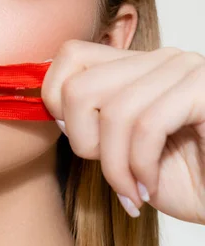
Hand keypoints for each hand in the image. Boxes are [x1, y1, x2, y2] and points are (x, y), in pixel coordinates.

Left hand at [41, 40, 204, 222]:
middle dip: (84, 141)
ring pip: (113, 111)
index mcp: (137, 67)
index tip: (80, 141)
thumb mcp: (125, 150)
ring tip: (132, 190)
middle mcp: (160, 60)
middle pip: (80, 86)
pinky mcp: (203, 89)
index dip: (56, 100)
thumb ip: (94, 123)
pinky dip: (140, 167)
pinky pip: (147, 125)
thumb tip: (55, 111)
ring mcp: (185, 70)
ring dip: (115, 167)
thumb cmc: (187, 180)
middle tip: (111, 172)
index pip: (70, 55)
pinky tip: (149, 188)